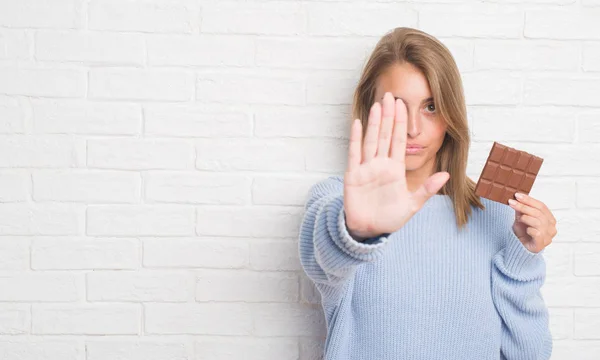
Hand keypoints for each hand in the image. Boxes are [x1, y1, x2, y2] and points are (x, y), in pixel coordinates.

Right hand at [343, 92, 449, 238]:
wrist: (368, 231)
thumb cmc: (389, 219)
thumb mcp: (412, 205)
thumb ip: (427, 189)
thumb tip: (446, 175)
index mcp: (395, 170)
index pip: (399, 141)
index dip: (401, 123)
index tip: (403, 105)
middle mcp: (381, 165)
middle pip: (385, 135)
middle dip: (389, 116)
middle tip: (390, 95)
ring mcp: (366, 168)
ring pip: (371, 140)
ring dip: (374, 122)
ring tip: (377, 104)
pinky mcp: (353, 175)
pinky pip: (354, 153)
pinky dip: (355, 138)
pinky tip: (357, 122)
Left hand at [508, 193, 556, 253]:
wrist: (520, 249)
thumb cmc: (523, 233)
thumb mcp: (521, 218)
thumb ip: (522, 210)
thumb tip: (518, 198)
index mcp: (549, 219)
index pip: (541, 206)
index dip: (529, 200)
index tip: (517, 195)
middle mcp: (551, 227)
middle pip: (539, 213)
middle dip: (523, 206)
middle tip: (512, 203)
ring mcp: (548, 236)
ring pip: (538, 222)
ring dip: (525, 218)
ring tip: (519, 219)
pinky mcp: (541, 244)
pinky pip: (537, 233)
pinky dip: (530, 229)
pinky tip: (526, 230)